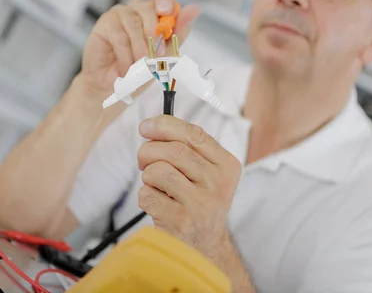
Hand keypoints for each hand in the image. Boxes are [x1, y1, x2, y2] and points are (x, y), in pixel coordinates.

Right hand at [79, 0, 200, 98]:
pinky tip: (126, 68)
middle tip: (156, 56)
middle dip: (154, 36)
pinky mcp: (105, 23)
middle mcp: (138, 9)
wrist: (116, 87)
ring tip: (139, 66)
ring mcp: (120, 14)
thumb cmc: (140, 70)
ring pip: (134, 24)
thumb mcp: (166, 54)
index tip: (166, 12)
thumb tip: (194, 9)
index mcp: (156, 12)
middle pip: (148, 8)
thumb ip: (179, 32)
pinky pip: (119, 35)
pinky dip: (125, 55)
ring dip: (140, 49)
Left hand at [137, 115, 241, 257]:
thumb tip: (150, 126)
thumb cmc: (198, 202)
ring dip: (147, 176)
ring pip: (158, 170)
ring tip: (156, 185)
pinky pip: (147, 195)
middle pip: (173, 150)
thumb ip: (186, 147)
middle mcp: (219, 184)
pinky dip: (145, 197)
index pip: (194, 134)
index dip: (165, 125)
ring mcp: (201, 205)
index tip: (146, 126)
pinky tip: (158, 204)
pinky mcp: (180, 222)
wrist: (204, 246)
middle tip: (144, 160)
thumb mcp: (206, 173)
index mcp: (227, 166)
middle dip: (149, 151)